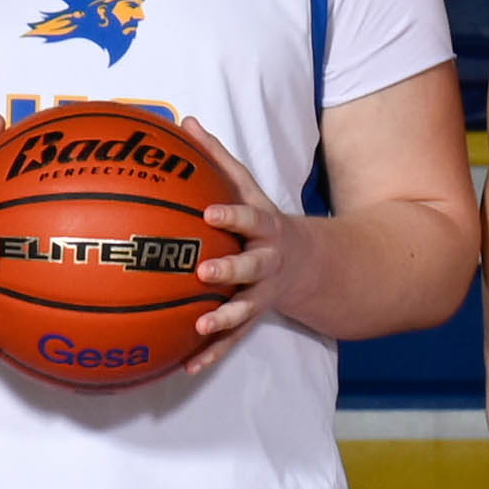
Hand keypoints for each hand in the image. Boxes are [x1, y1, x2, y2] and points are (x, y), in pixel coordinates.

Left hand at [180, 139, 298, 363]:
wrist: (304, 262)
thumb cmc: (259, 219)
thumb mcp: (245, 187)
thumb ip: (217, 158)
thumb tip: (184, 121)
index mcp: (264, 228)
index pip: (248, 218)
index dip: (231, 216)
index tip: (209, 213)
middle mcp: (266, 262)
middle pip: (251, 267)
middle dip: (231, 271)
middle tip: (205, 272)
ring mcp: (262, 294)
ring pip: (245, 309)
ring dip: (224, 319)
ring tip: (200, 326)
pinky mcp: (253, 319)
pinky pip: (232, 340)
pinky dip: (212, 353)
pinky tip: (187, 367)